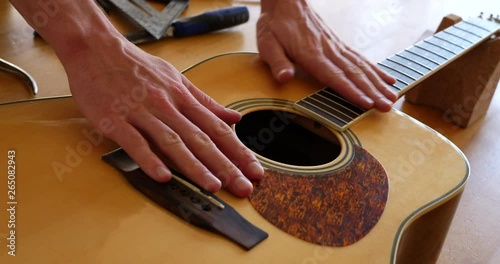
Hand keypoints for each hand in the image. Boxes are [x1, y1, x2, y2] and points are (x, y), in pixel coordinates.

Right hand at [65, 37, 262, 196]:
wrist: (96, 50)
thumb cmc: (137, 66)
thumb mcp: (177, 79)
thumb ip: (206, 102)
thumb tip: (234, 117)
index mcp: (182, 97)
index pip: (217, 128)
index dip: (238, 151)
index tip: (254, 169)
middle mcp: (167, 106)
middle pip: (201, 139)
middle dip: (225, 165)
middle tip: (242, 186)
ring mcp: (141, 113)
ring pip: (172, 142)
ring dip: (194, 166)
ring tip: (212, 186)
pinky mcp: (115, 120)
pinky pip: (135, 142)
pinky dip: (150, 159)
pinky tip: (163, 176)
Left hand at [257, 0, 396, 111]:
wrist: (286, 2)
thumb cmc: (275, 25)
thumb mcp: (267, 44)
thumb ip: (278, 62)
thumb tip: (285, 78)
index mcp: (311, 54)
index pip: (334, 76)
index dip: (351, 91)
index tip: (366, 104)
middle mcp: (328, 50)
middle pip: (354, 74)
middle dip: (372, 92)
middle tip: (387, 107)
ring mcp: (336, 47)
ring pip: (361, 67)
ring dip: (378, 83)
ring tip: (393, 97)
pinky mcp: (339, 45)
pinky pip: (360, 58)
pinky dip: (376, 69)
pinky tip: (388, 79)